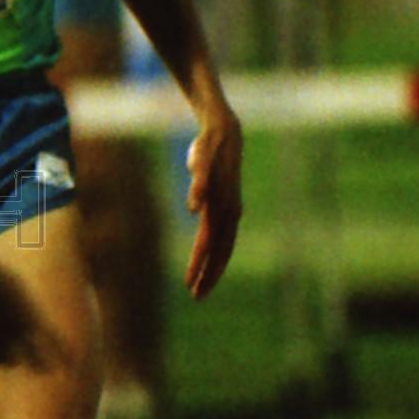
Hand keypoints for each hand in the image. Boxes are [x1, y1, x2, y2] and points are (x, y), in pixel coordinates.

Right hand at [182, 95, 242, 298]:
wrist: (223, 124)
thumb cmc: (213, 157)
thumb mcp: (207, 183)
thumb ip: (204, 197)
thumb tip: (198, 210)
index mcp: (225, 211)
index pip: (221, 248)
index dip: (211, 271)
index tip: (199, 293)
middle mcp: (225, 203)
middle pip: (219, 243)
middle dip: (209, 270)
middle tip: (197, 293)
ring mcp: (218, 185)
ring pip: (213, 220)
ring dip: (204, 248)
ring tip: (194, 270)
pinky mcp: (209, 162)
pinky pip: (204, 180)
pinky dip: (200, 194)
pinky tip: (192, 207)